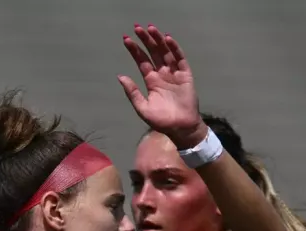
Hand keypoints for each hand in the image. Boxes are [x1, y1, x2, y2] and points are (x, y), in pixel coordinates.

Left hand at [118, 24, 207, 148]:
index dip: (135, 50)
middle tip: (137, 27)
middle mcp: (162, 74)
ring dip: (158, 40)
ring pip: (165, 52)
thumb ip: (132, 92)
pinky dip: (174, 49)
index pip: (142, 61)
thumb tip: (120, 76)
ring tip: (150, 28)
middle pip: (153, 53)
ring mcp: (174, 73)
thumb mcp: (142, 107)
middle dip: (145, 40)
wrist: (180, 128)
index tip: (126, 39)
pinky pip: (180, 59)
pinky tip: (167, 39)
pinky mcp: (185, 75)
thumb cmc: (161, 121)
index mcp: (151, 81)